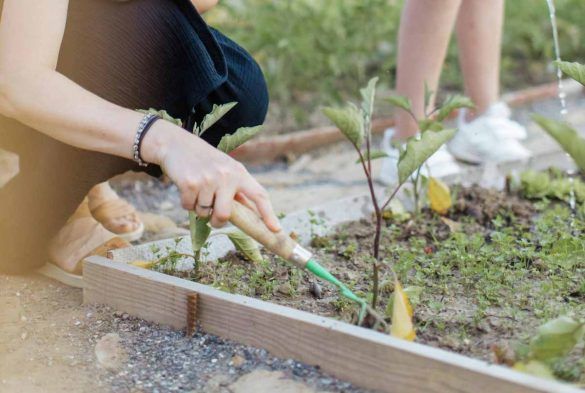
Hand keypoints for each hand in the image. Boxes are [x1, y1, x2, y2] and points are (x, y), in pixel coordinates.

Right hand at [142, 123, 280, 231]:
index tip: (276, 229)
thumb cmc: (204, 160)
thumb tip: (250, 214)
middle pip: (224, 215)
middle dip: (216, 220)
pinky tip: (186, 186)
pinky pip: (188, 206)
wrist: (175, 143)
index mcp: (239, 173)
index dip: (268, 214)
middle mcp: (226, 176)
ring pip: (204, 212)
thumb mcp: (226, 169)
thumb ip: (237, 190)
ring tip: (196, 189)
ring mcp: (208, 179)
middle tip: (211, 215)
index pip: (259, 195)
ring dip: (198, 207)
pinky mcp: (190, 183)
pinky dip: (185, 202)